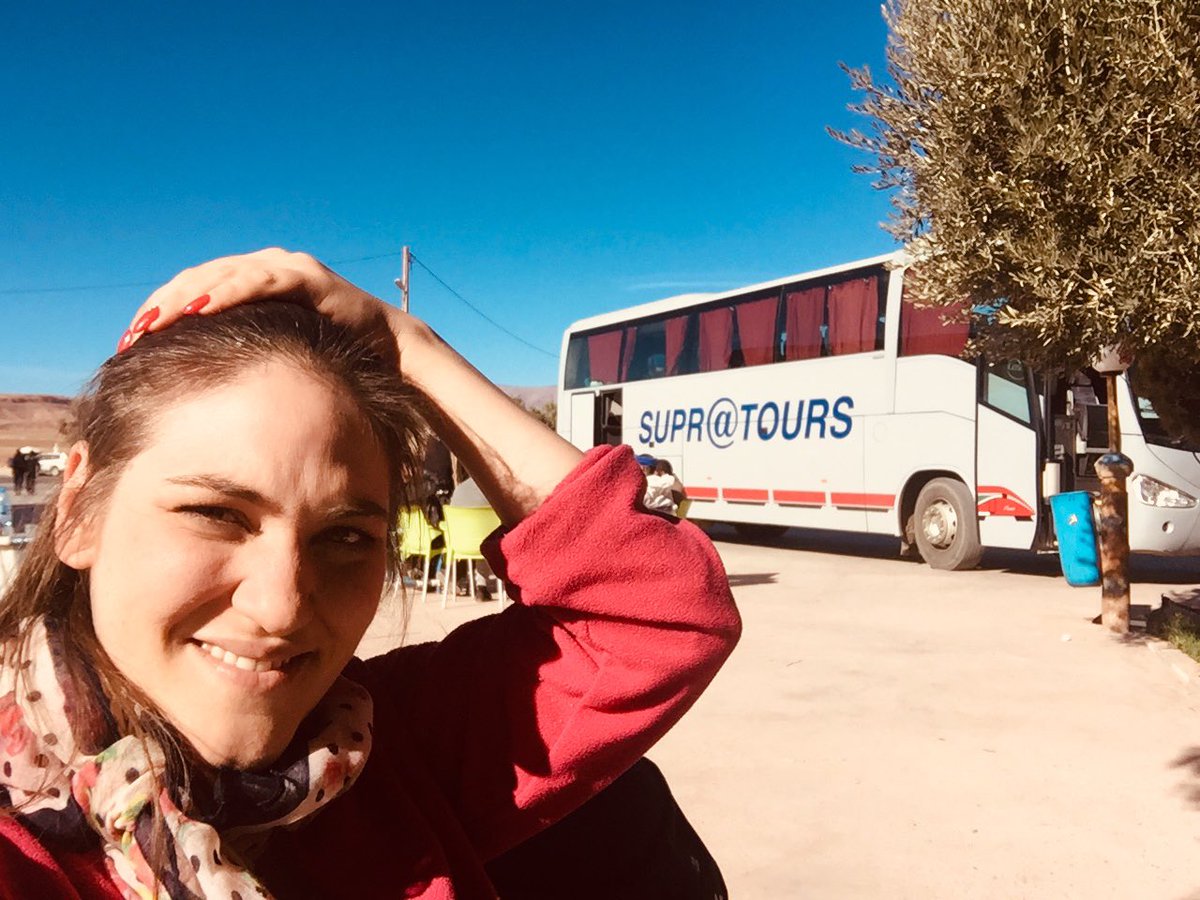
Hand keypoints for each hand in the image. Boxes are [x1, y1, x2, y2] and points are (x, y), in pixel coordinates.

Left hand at [119, 248, 426, 367]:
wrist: (390, 349)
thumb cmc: (335, 355)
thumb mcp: (278, 351)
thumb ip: (245, 351)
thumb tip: (198, 381)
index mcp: (254, 280)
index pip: (194, 288)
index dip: (160, 310)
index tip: (130, 341)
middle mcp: (267, 265)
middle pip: (199, 277)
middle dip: (162, 304)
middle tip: (132, 333)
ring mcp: (288, 267)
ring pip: (223, 274)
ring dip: (186, 297)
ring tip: (155, 322)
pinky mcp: (309, 277)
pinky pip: (262, 280)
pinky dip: (231, 291)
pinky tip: (203, 308)